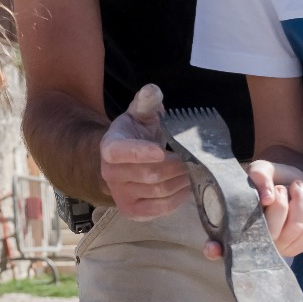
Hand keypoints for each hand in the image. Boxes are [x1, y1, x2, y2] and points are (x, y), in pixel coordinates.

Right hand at [98, 84, 192, 219]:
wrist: (122, 160)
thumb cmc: (135, 134)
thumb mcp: (139, 114)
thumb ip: (146, 101)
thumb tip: (153, 90)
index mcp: (110, 146)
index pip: (120, 152)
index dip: (139, 153)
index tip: (161, 151)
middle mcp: (109, 173)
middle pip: (150, 174)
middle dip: (177, 166)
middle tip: (193, 159)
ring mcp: (119, 195)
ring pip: (159, 191)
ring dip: (181, 182)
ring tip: (191, 171)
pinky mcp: (131, 211)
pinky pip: (160, 209)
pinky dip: (177, 199)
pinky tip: (184, 188)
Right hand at [247, 159, 302, 257]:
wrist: (282, 181)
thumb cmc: (267, 178)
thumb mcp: (260, 170)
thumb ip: (260, 178)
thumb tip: (268, 199)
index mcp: (251, 227)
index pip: (271, 226)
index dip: (280, 204)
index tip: (279, 187)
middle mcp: (268, 242)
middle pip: (293, 227)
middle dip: (299, 201)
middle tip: (295, 184)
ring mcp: (286, 246)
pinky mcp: (302, 243)